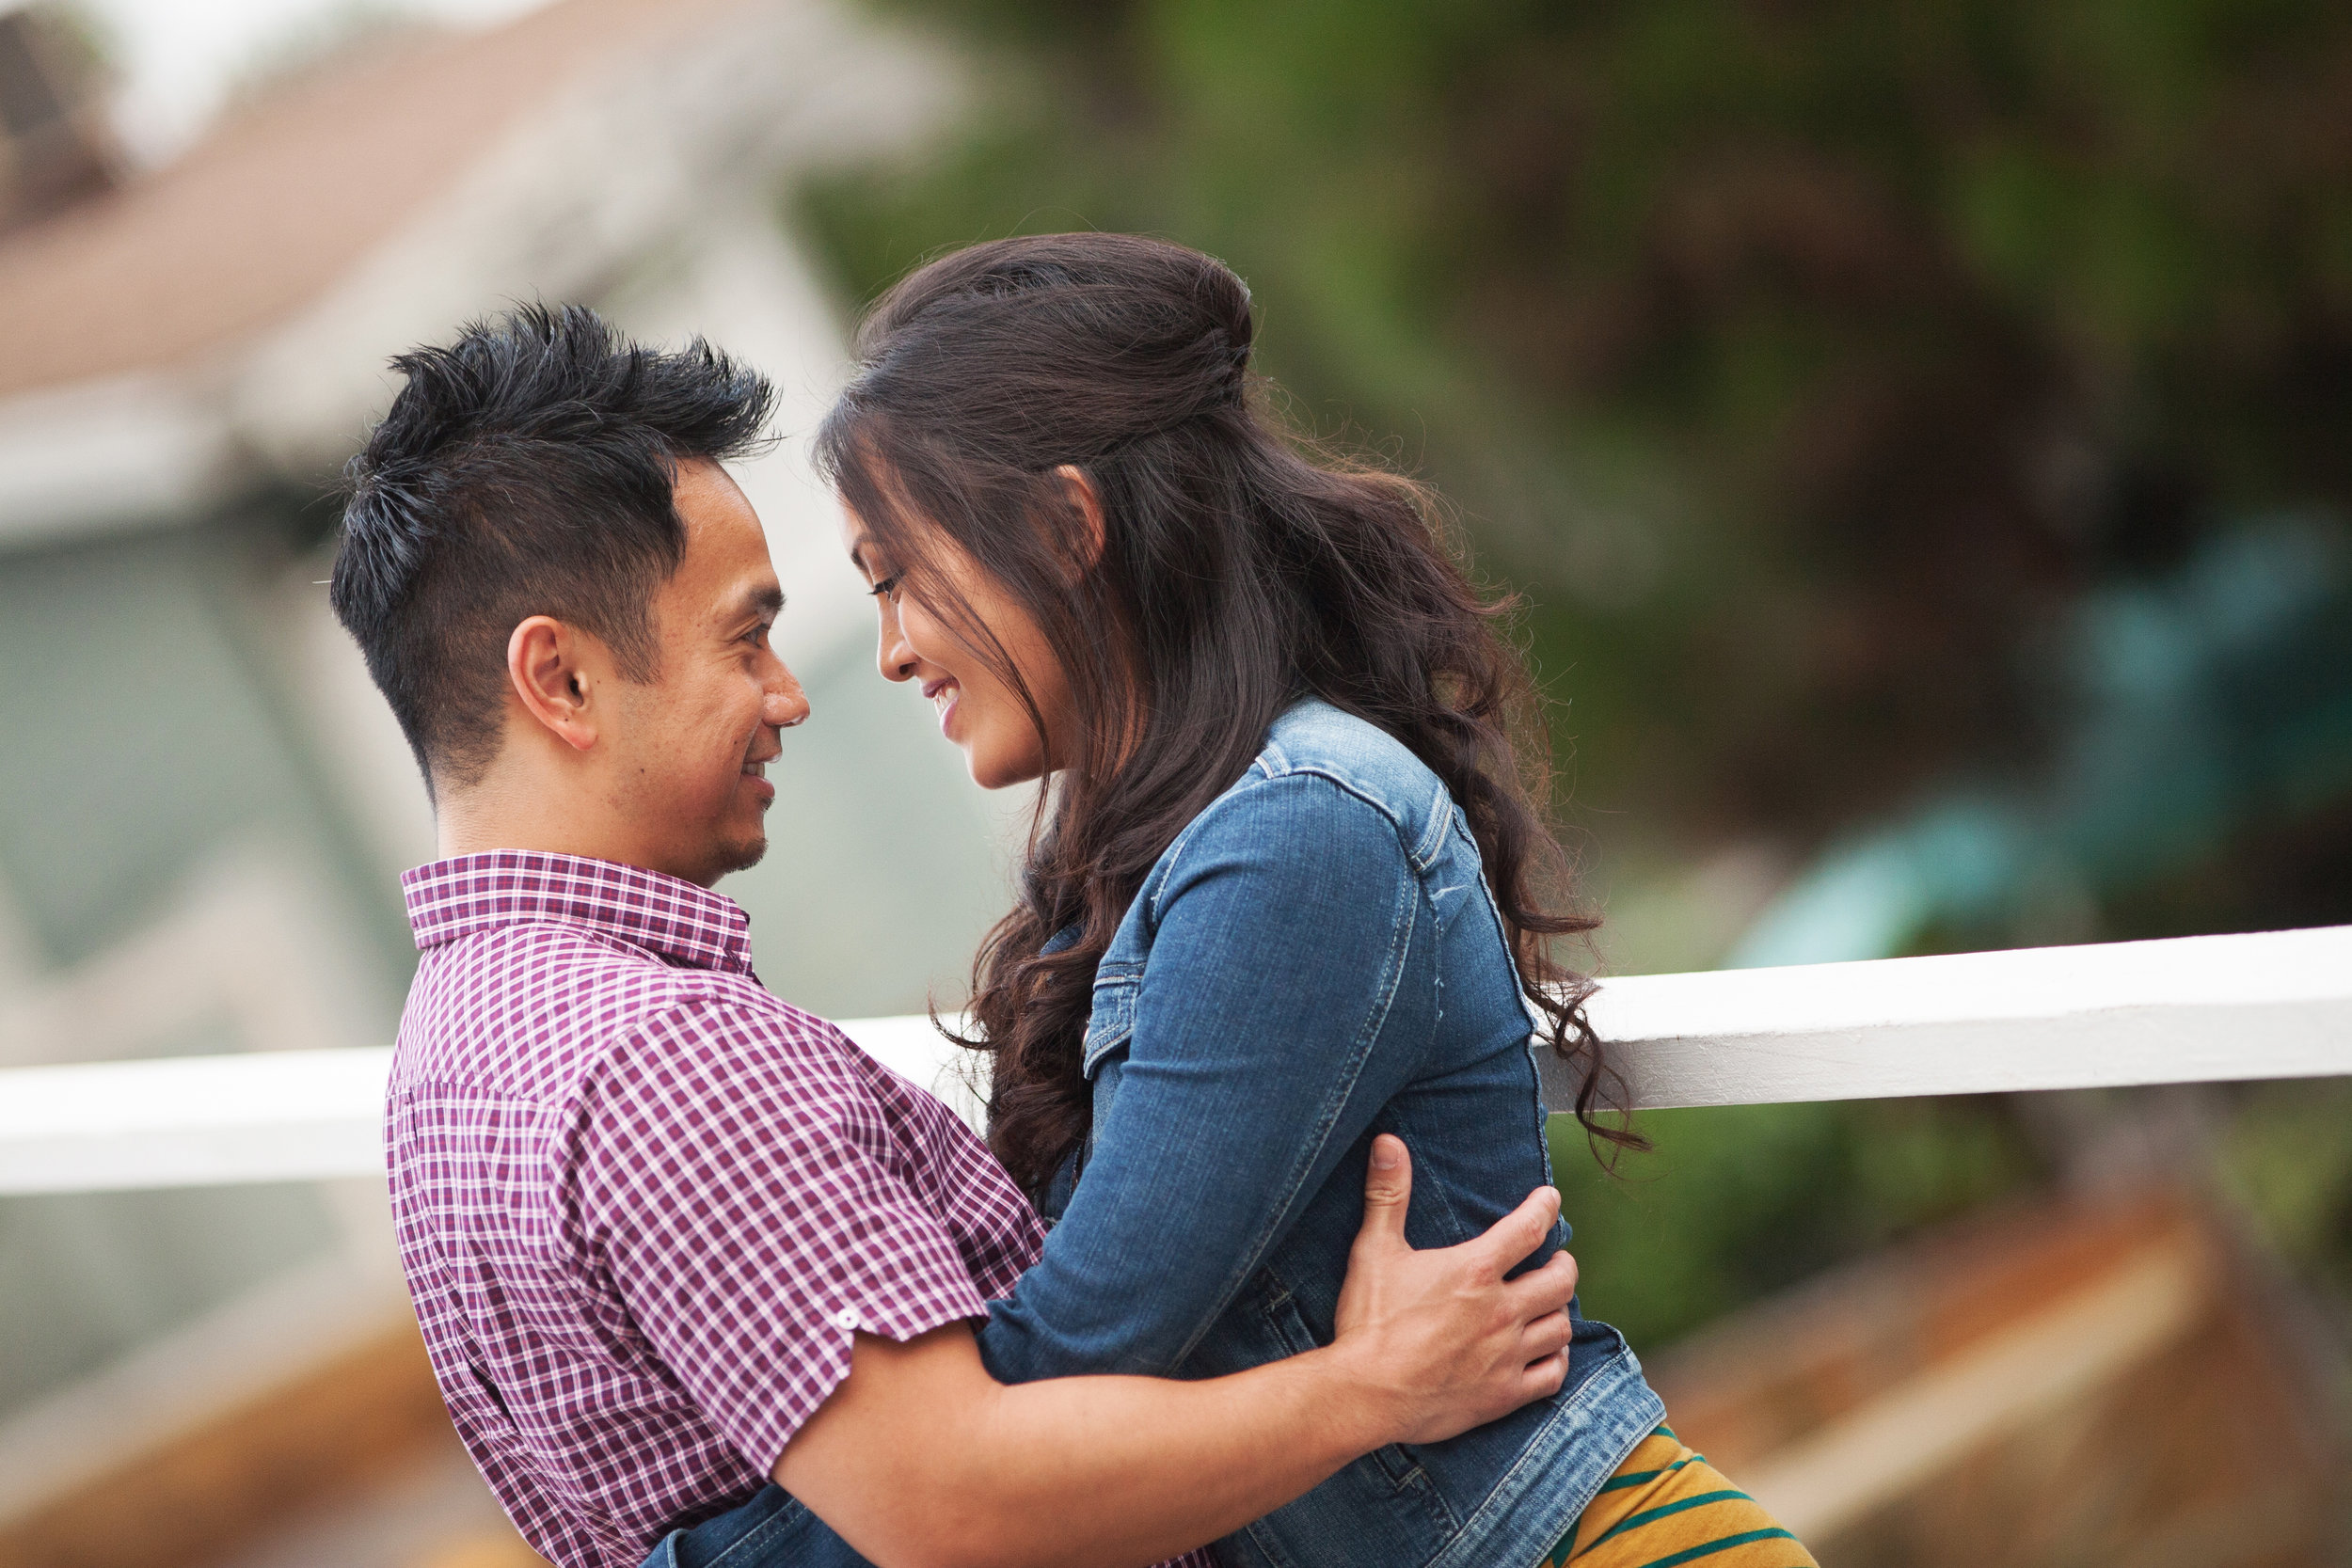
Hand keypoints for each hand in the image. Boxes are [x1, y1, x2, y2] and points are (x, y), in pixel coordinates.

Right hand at [1329, 1133, 1577, 1445]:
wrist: (1366, 1394)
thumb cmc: (1369, 1321)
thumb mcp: (1374, 1250)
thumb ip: (1387, 1195)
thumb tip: (1387, 1143)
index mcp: (1474, 1270)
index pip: (1529, 1228)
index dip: (1544, 1208)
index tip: (1550, 1199)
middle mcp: (1501, 1310)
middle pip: (1560, 1279)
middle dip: (1562, 1264)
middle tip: (1555, 1259)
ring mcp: (1506, 1355)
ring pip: (1560, 1326)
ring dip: (1559, 1309)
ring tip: (1550, 1302)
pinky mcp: (1503, 1393)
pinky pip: (1552, 1374)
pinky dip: (1557, 1358)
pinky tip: (1550, 1350)